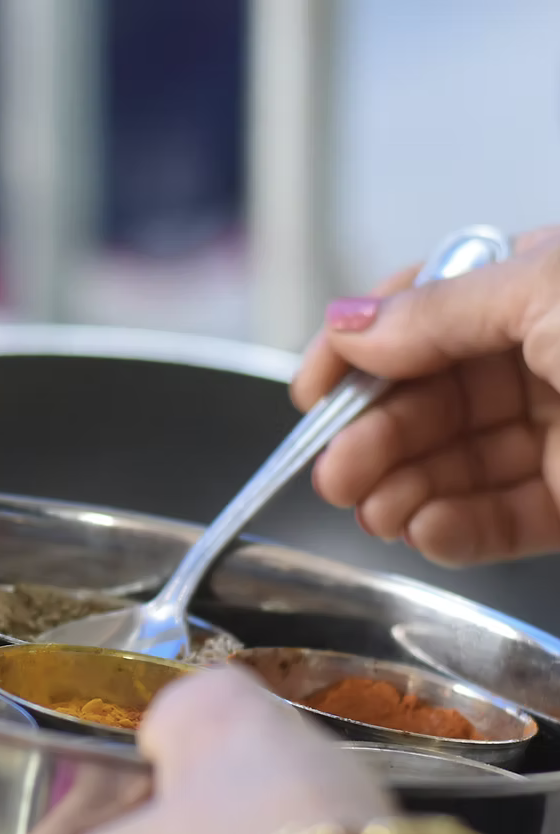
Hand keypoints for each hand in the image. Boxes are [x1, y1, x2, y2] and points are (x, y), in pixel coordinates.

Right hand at [292, 226, 559, 565]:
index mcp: (534, 289)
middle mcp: (541, 360)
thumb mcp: (549, 291)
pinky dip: (455, 533)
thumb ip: (441, 311)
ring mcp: (559, 434)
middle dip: (372, 440)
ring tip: (376, 513)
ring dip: (402, 492)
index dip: (356, 352)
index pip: (421, 315)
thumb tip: (349, 325)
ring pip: (454, 466)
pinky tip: (426, 531)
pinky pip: (500, 522)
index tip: (309, 393)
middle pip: (427, 402)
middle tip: (334, 473)